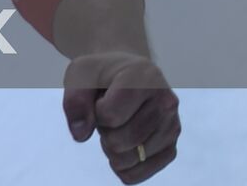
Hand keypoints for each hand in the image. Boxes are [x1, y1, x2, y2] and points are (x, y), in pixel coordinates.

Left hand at [63, 52, 180, 182]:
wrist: (125, 72)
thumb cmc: (101, 74)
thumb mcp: (79, 75)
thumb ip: (74, 101)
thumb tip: (80, 135)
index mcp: (144, 78)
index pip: (110, 115)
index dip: (95, 112)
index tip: (100, 98)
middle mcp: (165, 102)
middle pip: (120, 141)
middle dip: (103, 131)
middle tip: (108, 115)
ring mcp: (172, 126)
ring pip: (130, 158)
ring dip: (112, 148)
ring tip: (117, 126)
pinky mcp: (171, 147)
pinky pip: (140, 173)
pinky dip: (122, 167)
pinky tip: (120, 147)